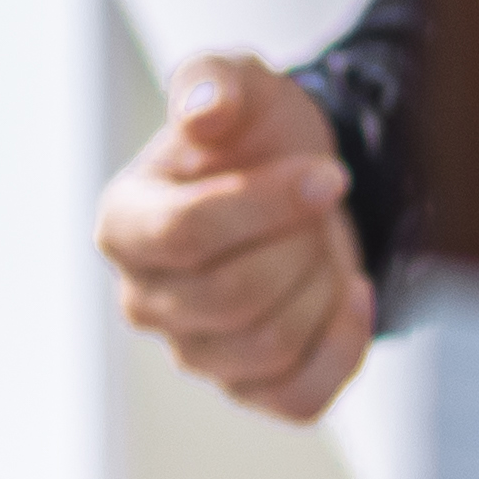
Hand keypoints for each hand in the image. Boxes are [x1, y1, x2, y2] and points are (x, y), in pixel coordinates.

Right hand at [103, 55, 375, 418]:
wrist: (298, 179)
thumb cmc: (252, 132)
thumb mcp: (238, 82)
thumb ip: (213, 83)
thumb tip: (203, 110)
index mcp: (124, 224)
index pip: (187, 232)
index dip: (268, 205)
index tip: (330, 174)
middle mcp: (143, 299)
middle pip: (235, 295)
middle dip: (300, 243)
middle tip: (319, 204)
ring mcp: (192, 352)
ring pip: (272, 345)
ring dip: (321, 284)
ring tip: (320, 241)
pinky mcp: (245, 388)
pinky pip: (301, 396)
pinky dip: (343, 343)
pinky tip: (354, 292)